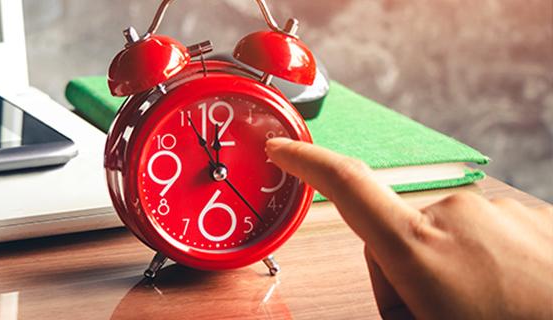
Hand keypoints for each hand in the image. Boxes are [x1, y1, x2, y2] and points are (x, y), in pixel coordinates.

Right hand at [265, 137, 552, 318]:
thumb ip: (393, 304)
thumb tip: (385, 288)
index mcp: (418, 250)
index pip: (347, 187)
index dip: (306, 162)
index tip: (281, 147)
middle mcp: (454, 218)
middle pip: (397, 236)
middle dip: (407, 274)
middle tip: (441, 317)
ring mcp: (498, 213)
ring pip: (446, 238)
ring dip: (454, 271)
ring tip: (489, 311)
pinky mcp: (532, 215)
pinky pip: (488, 235)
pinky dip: (491, 264)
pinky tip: (514, 296)